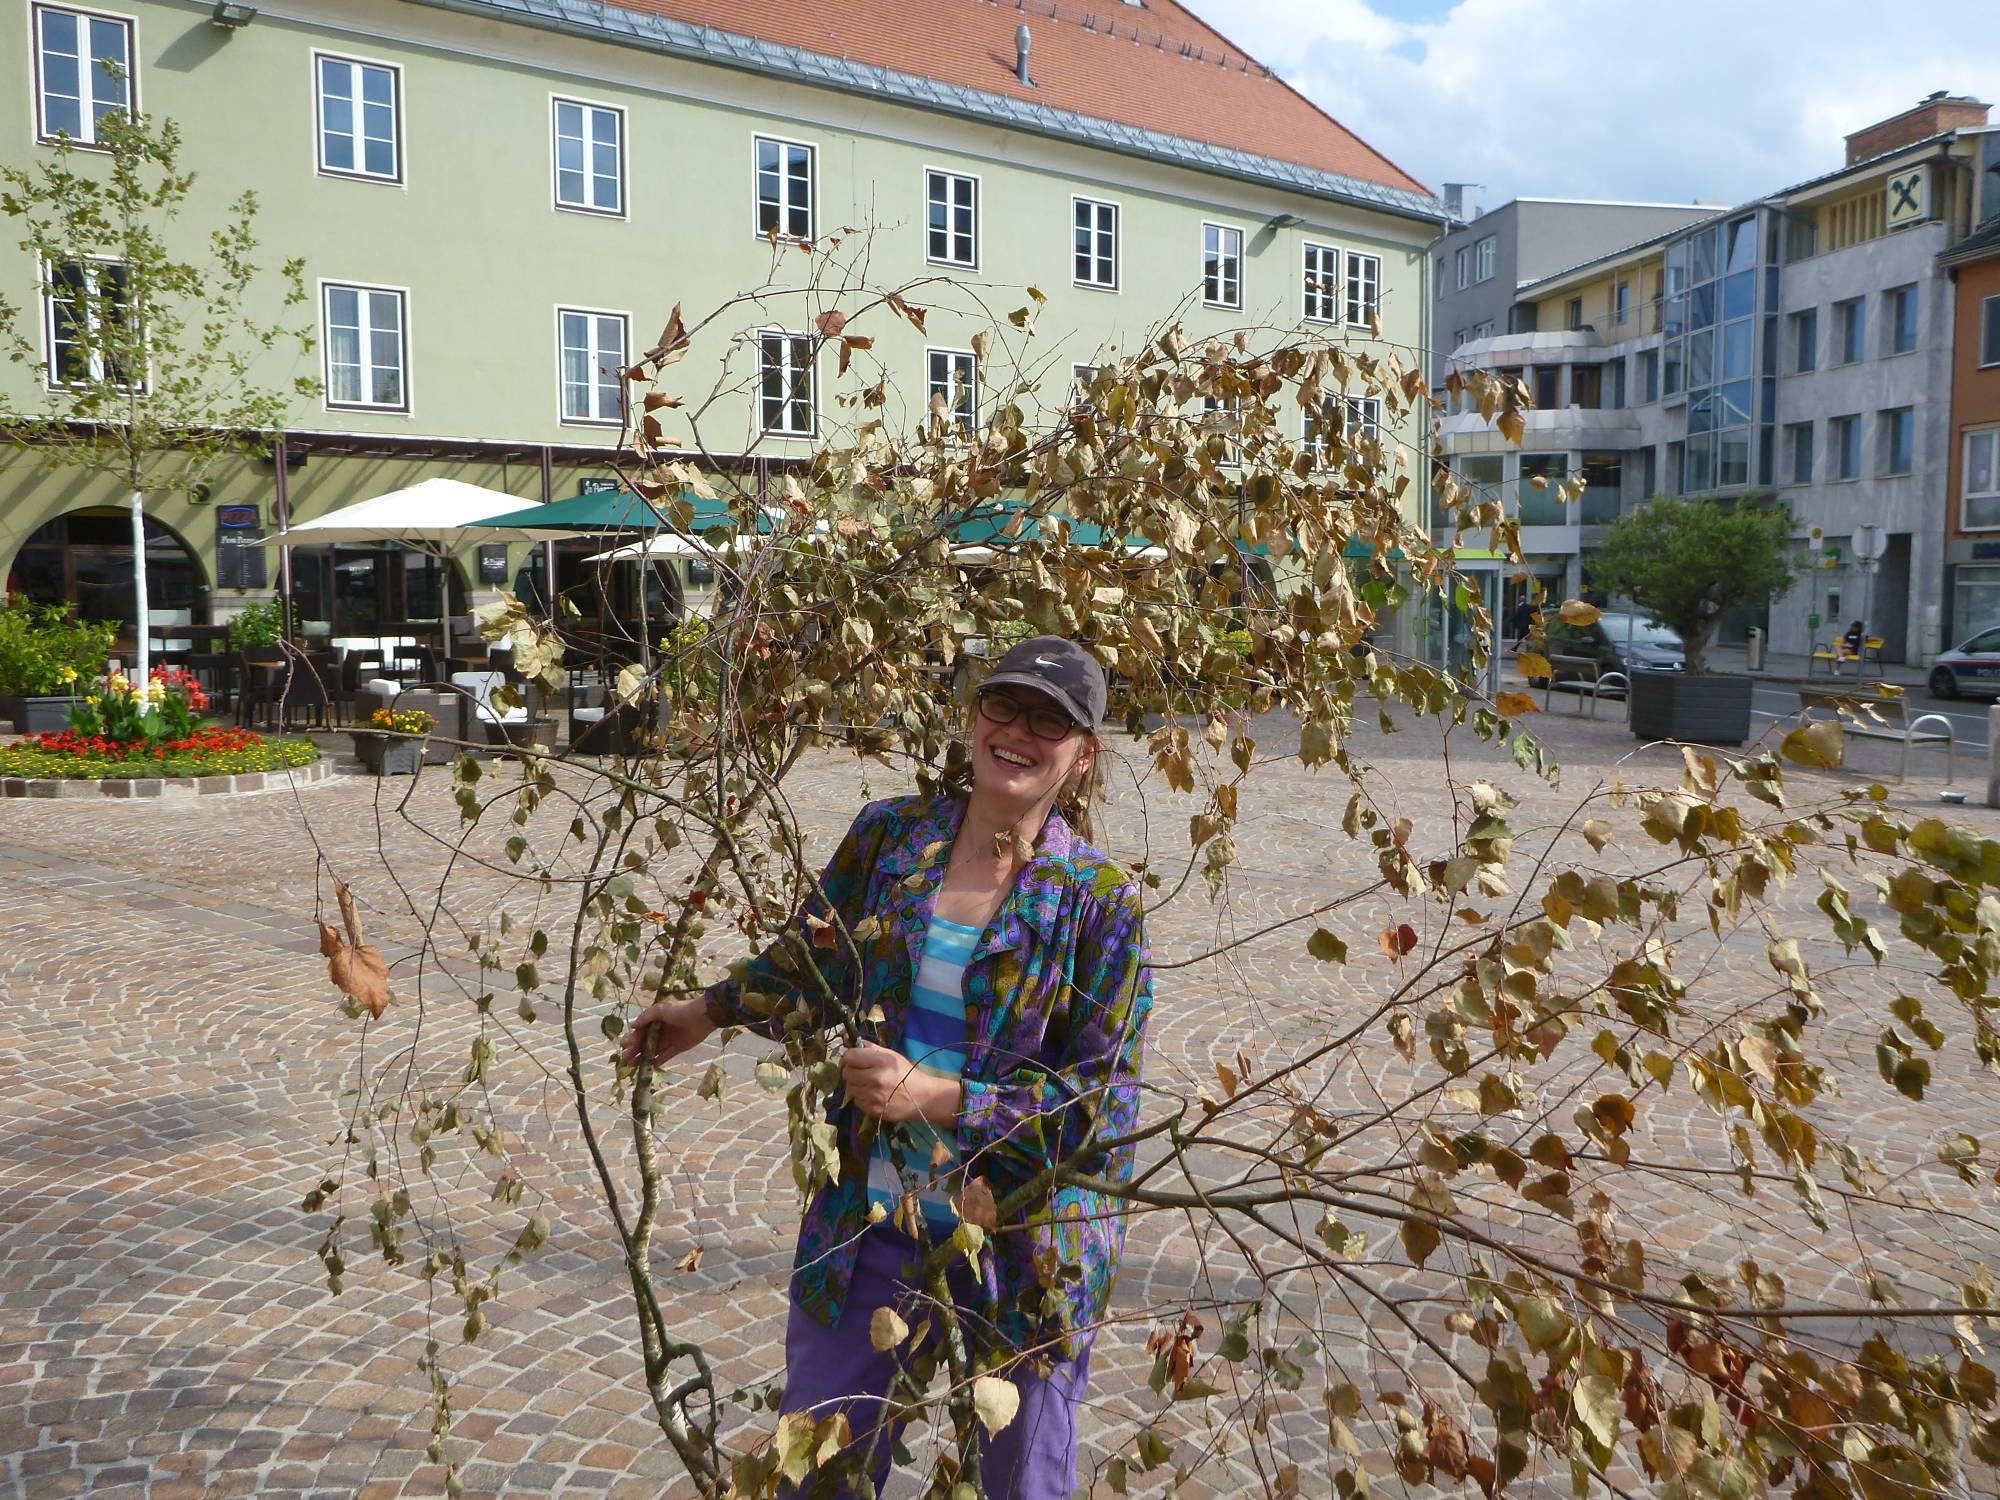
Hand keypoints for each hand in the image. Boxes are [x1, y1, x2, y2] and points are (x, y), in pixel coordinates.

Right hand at [621, 996, 715, 1067]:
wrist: (703, 1016)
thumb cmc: (681, 1010)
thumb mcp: (661, 1009)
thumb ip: (646, 1017)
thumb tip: (632, 1025)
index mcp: (657, 1019)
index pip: (643, 1030)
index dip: (635, 1038)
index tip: (628, 1046)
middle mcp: (663, 1029)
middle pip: (647, 1041)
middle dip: (636, 1050)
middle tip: (626, 1060)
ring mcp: (670, 1039)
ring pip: (654, 1050)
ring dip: (644, 1057)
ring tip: (633, 1065)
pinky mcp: (679, 1047)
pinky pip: (666, 1055)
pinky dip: (658, 1061)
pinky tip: (649, 1066)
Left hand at [841, 1042, 957, 1123]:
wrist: (921, 1098)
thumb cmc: (906, 1073)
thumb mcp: (891, 1055)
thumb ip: (869, 1047)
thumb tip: (847, 1038)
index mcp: (881, 1061)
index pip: (850, 1056)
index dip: (851, 1056)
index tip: (857, 1059)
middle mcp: (875, 1078)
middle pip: (847, 1073)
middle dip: (853, 1070)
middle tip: (863, 1071)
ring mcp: (873, 1096)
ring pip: (850, 1087)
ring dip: (857, 1084)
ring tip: (869, 1084)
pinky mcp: (872, 1109)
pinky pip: (857, 1100)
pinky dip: (862, 1097)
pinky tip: (873, 1094)